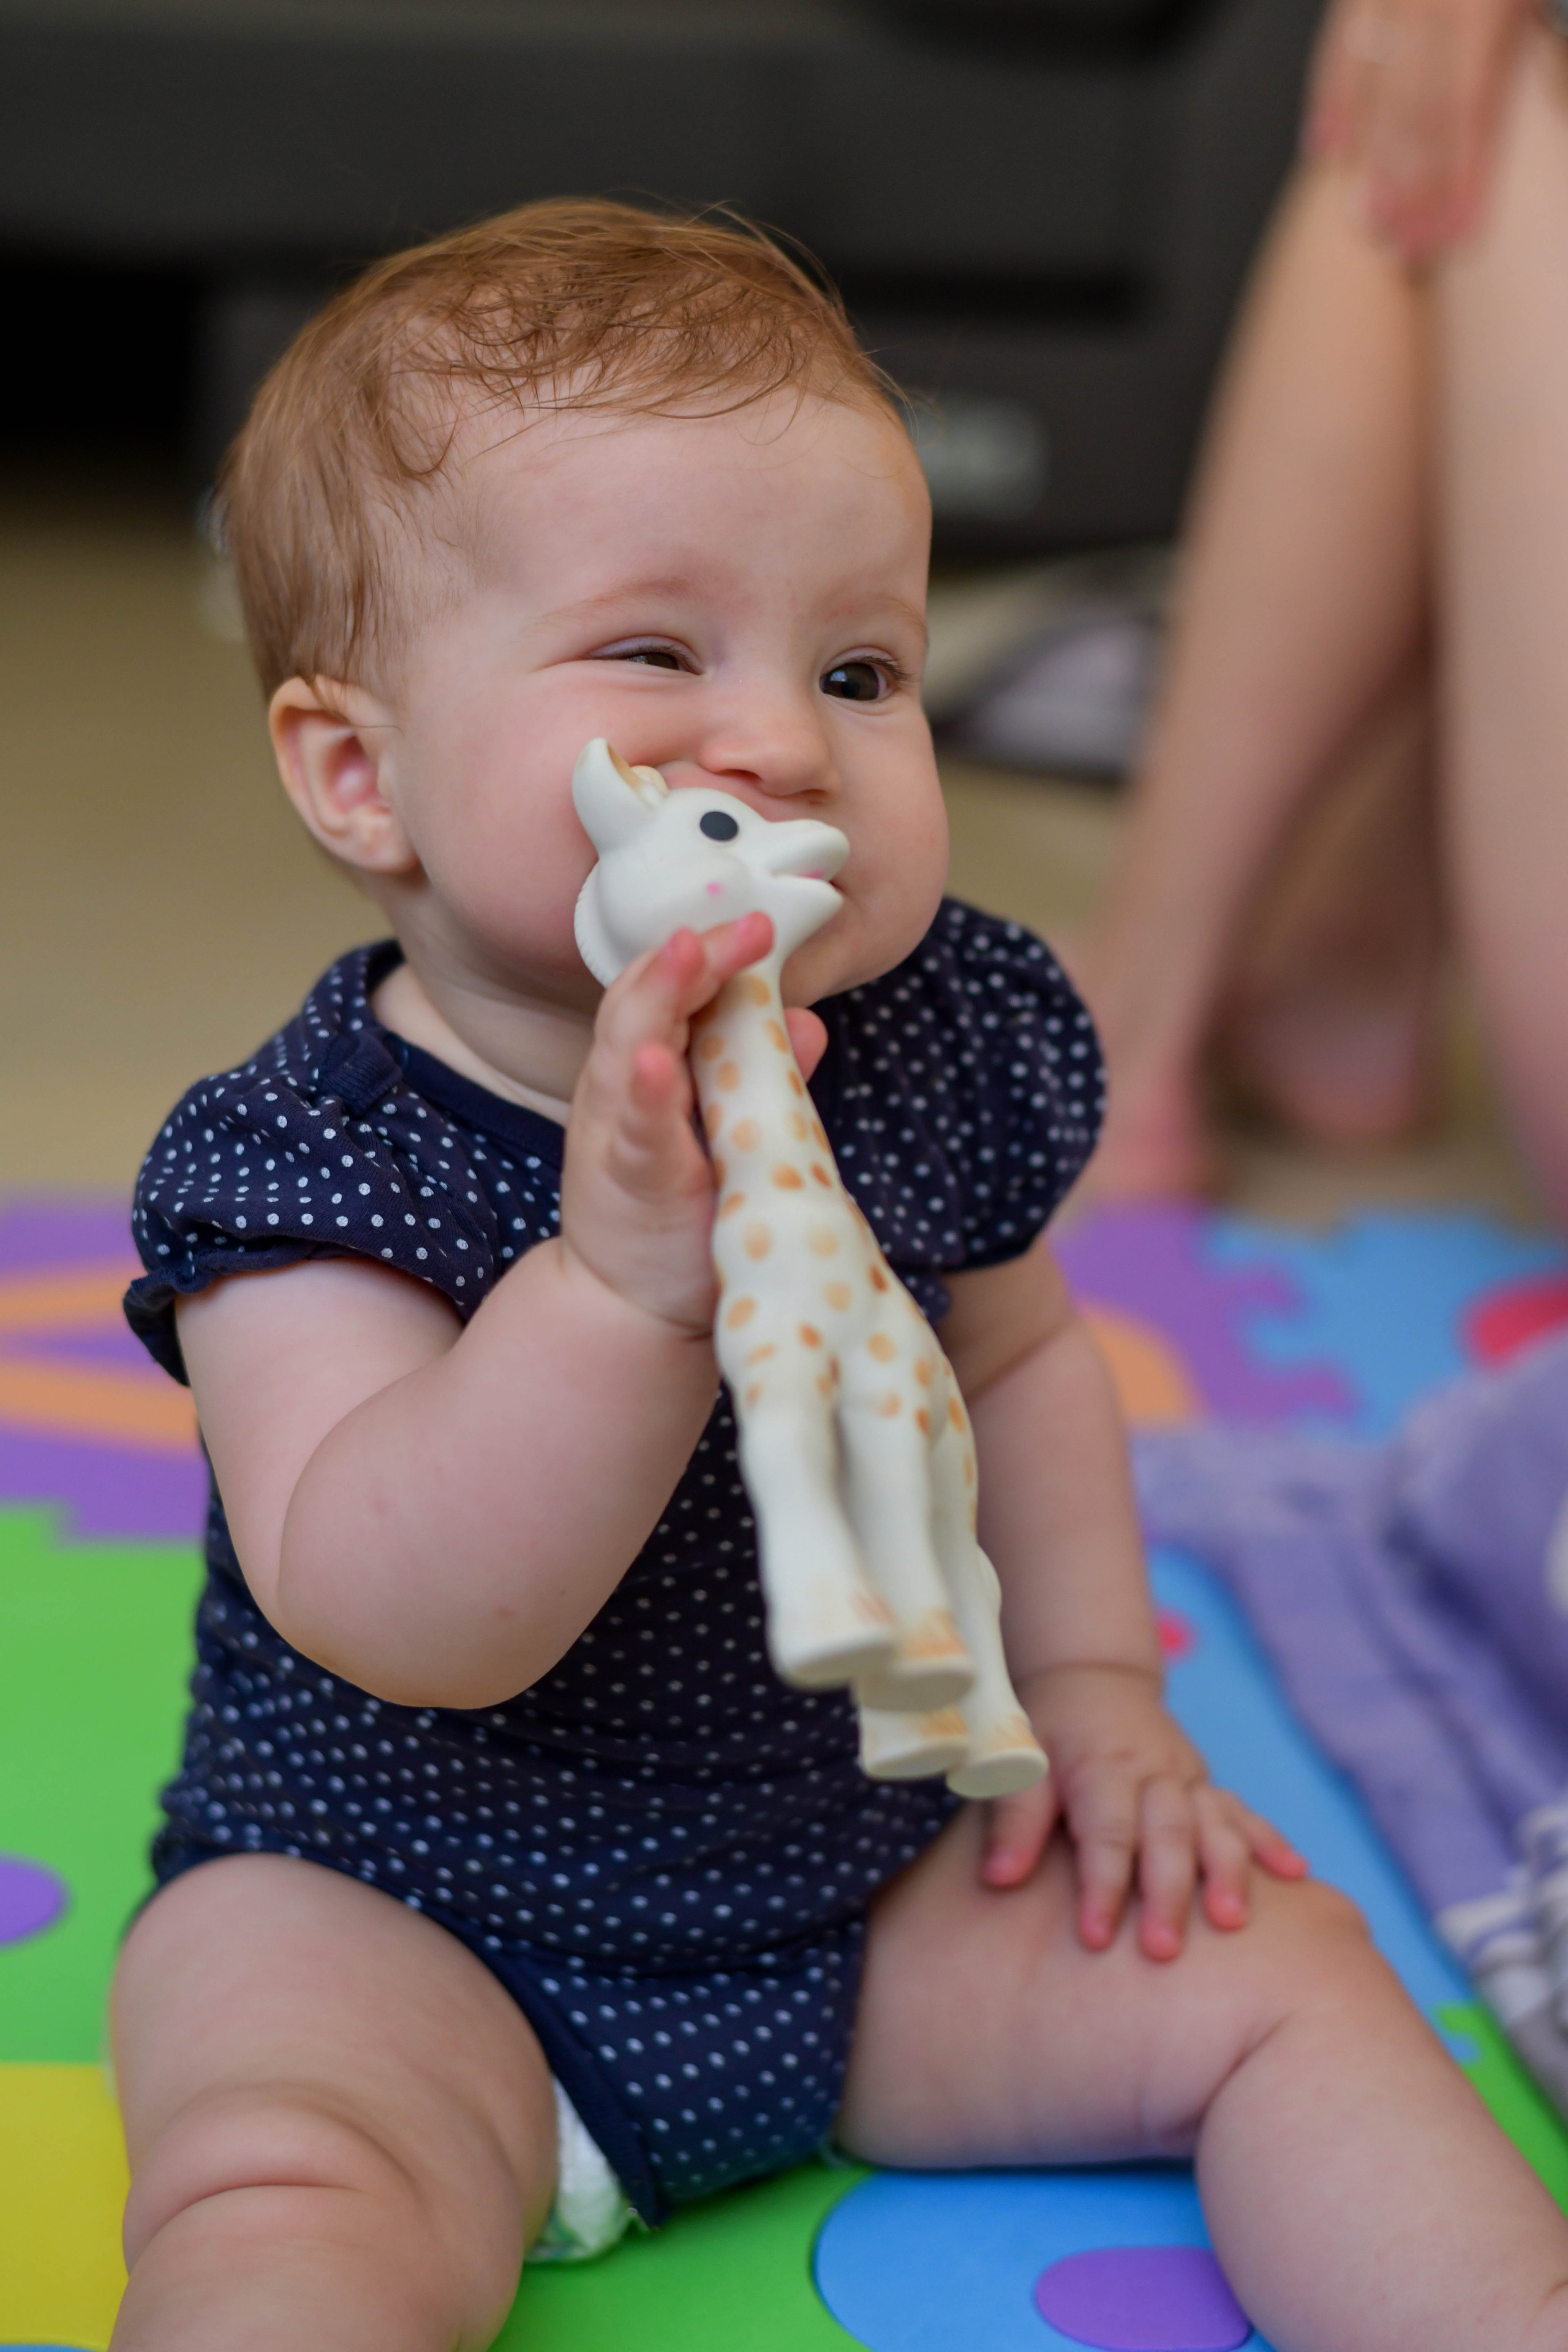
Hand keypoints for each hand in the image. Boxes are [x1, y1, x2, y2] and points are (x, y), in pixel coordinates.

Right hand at [560, 913, 826, 1333]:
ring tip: (688, 951)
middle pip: (646, 999)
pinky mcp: (628, 1180)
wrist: (633, 1309)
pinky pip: (635, 1129)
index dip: (710, 952)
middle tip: (746, 922)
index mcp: (649, 1069)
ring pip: (626, 1044)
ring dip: (658, 994)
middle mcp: (623, 1086)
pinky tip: (657, 1062)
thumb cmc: (686, 1218)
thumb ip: (762, 1082)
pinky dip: (645, 1093)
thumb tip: (806, 1024)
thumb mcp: (731, 1139)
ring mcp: (620, 1130)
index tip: (761, 920)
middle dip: (693, 955)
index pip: (670, 991)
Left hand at [981, 1663, 1305, 1960]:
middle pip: (1166, 1834)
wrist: (1093, 1679)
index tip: (1096, 1938)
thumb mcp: (1018, 1759)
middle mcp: (1150, 1772)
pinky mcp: (1205, 1784)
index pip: (1105, 1831)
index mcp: (1100, 1767)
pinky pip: (1242, 1811)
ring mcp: (1185, 1777)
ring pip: (1214, 1823)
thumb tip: (998, 1878)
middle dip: (1168, 1892)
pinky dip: (1270, 1840)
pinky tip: (1296, 1874)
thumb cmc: (1046, 1732)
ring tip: (1233, 1920)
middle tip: (1164, 1950)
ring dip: (1227, 1871)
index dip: (1101, 1884)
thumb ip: (1012, 1818)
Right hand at [1304, 0, 1531, 262]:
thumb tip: (1536, 111)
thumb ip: (1520, 46)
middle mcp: (1433, 3)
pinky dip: (1332, 102)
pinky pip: (1339, 48)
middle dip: (1413, 192)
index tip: (1458, 237)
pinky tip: (1328, 152)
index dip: (1466, 181)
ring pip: (1377, 92)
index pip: (1471, 111)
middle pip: (1418, 116)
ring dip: (1372, 166)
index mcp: (1487, 8)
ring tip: (1367, 224)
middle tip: (1406, 252)